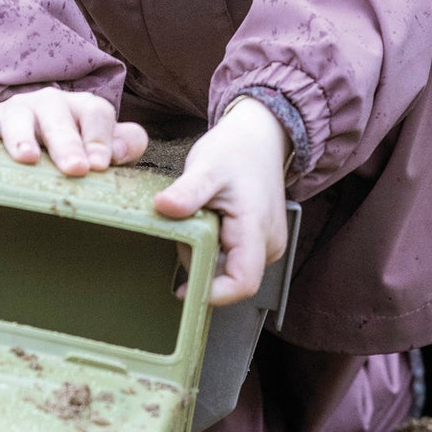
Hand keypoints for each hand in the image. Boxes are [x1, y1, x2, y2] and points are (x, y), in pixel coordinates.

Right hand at [0, 87, 147, 176]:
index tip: (100, 165)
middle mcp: (50, 103)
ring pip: (19, 119)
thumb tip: (118, 153)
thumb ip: (124, 143)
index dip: (100, 139)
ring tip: (27, 159)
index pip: (95, 114)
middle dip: (67, 144)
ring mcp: (18, 110)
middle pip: (59, 118)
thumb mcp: (104, 143)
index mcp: (82, 108)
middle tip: (75, 169)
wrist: (34, 132)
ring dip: (23, 138)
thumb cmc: (75, 145)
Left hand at [153, 96, 289, 305]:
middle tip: (186, 226)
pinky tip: (208, 221)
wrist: (260, 138)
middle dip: (200, 263)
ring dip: (205, 253)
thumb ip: (188, 191)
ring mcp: (267, 246)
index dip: (213, 293)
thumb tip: (162, 207)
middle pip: (230, 278)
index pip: (242, 283)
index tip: (182, 289)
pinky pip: (232, 259)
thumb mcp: (207, 166)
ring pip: (229, 270)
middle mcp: (269, 244)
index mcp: (257, 228)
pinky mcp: (260, 244)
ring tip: (199, 217)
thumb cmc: (236, 151)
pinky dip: (213, 247)